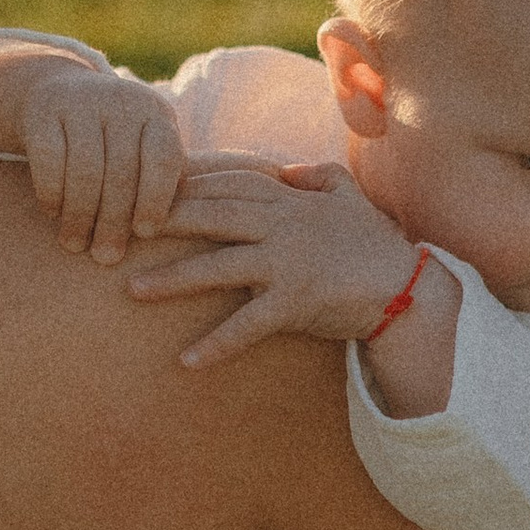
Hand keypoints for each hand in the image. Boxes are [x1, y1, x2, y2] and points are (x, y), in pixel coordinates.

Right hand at [19, 62, 187, 261]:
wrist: (59, 92)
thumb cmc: (114, 138)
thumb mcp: (144, 146)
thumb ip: (163, 179)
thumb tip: (180, 228)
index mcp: (156, 112)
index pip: (163, 157)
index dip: (155, 198)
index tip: (145, 234)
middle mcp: (122, 100)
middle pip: (121, 170)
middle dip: (113, 221)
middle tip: (106, 257)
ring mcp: (81, 99)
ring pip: (85, 168)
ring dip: (80, 214)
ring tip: (75, 245)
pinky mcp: (43, 108)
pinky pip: (49, 158)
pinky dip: (52, 191)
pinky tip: (52, 214)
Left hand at [125, 158, 419, 367]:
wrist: (410, 291)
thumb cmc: (375, 243)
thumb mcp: (349, 195)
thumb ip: (316, 175)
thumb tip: (287, 168)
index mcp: (291, 199)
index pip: (230, 182)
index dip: (188, 183)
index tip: (148, 186)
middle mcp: (284, 225)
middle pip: (212, 215)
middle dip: (163, 218)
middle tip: (120, 227)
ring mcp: (288, 263)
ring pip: (219, 267)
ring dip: (173, 280)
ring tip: (132, 291)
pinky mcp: (296, 302)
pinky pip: (248, 325)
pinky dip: (217, 344)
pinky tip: (185, 361)